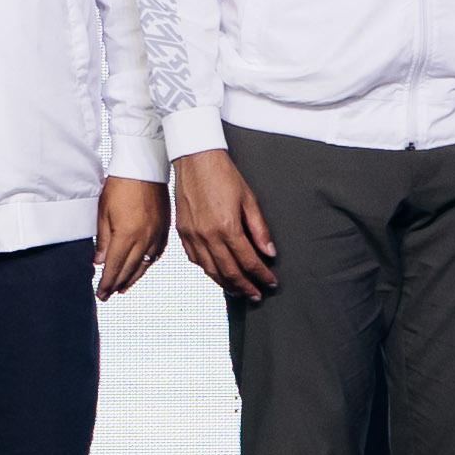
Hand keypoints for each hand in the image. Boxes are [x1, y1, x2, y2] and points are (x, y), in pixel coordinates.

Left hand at [94, 174, 170, 297]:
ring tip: (122, 288)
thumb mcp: (104, 212)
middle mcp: (144, 239)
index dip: (106, 283)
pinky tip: (141, 270)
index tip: (100, 293)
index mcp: (127, 235)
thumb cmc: (120, 185)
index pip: (114, 267)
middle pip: (129, 270)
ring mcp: (156, 235)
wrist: (143, 168)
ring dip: (132, 279)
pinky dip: (147, 265)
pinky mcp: (164, 230)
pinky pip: (156, 254)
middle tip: (108, 295)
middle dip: (116, 284)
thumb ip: (102, 239)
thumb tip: (99, 262)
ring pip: (144, 265)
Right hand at [171, 146, 277, 298]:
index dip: (261, 275)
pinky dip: (209, 271)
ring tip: (239, 291)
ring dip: (227, 284)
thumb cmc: (223, 175)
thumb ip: (259, 229)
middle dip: (246, 287)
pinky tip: (218, 274)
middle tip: (257, 295)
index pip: (248, 261)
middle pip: (229, 272)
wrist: (195, 159)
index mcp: (227, 227)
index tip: (271, 282)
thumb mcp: (249, 199)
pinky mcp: (183, 233)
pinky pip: (196, 260)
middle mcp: (208, 236)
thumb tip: (268, 252)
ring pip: (211, 271)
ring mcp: (193, 236)